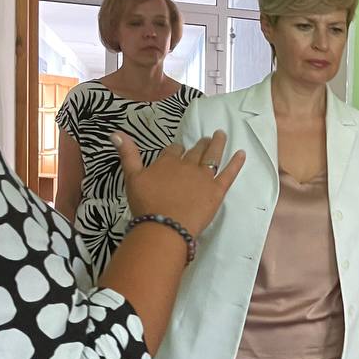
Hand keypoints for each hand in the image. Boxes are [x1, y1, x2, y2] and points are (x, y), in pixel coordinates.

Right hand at [115, 129, 244, 236]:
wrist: (166, 225)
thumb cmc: (146, 204)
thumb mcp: (132, 177)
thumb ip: (127, 155)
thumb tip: (116, 133)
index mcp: (167, 162)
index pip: (173, 150)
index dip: (176, 149)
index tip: (179, 148)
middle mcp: (187, 165)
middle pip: (195, 151)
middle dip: (200, 144)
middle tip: (207, 138)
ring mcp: (204, 177)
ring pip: (212, 156)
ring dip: (217, 144)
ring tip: (221, 135)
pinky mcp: (217, 190)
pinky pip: (229, 173)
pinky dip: (236, 162)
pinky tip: (242, 153)